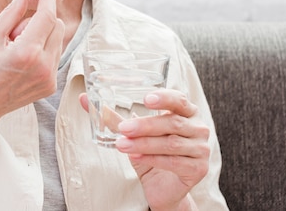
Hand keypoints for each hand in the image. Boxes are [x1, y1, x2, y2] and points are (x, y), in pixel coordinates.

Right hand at [0, 0, 64, 128]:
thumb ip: (11, 12)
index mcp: (27, 52)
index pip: (47, 16)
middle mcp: (43, 66)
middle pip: (57, 25)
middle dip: (40, 19)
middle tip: (14, 30)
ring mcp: (49, 78)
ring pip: (58, 40)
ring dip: (42, 34)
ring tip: (16, 48)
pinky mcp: (51, 86)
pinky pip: (55, 55)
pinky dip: (43, 49)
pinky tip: (22, 60)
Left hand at [79, 90, 209, 210]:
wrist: (163, 188)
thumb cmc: (150, 153)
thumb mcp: (132, 134)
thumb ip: (112, 117)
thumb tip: (84, 99)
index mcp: (186, 112)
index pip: (179, 99)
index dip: (164, 97)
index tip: (145, 99)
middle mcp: (198, 128)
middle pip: (172, 122)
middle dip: (145, 125)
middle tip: (124, 128)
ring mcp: (201, 149)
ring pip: (171, 143)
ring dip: (144, 143)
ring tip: (122, 144)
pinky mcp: (198, 169)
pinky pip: (174, 161)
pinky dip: (153, 158)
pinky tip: (135, 156)